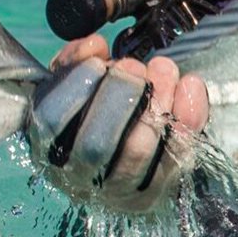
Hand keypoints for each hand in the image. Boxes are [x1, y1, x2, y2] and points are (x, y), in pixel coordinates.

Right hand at [27, 34, 209, 213]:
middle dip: (118, 95)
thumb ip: (74, 62)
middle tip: (134, 66)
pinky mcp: (158, 190)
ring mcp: (120, 189)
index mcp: (48, 147)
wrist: (121, 162)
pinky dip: (188, 115)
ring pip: (137, 151)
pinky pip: (177, 154)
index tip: (99, 62)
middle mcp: (79, 177)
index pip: (51, 121)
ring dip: (155, 101)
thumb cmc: (91, 114)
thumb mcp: (73, 86)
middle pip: (95, 144)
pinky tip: (189, 84)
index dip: (76, 86)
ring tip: (162, 68)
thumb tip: (93, 46)